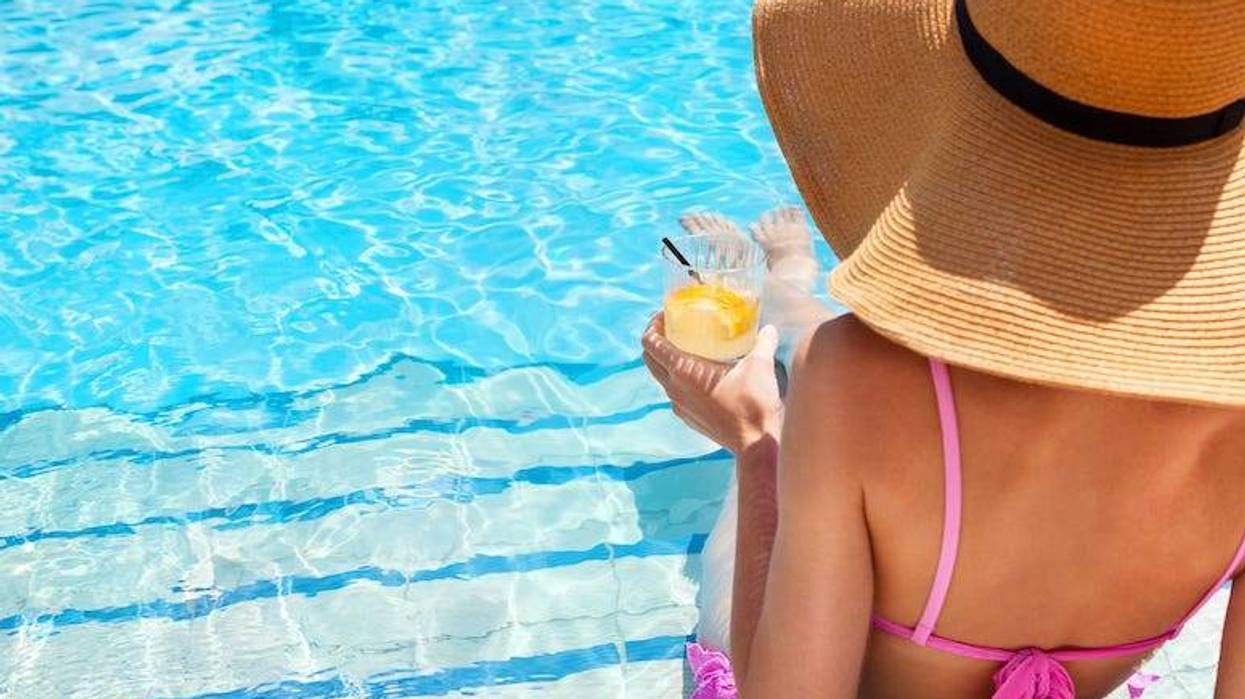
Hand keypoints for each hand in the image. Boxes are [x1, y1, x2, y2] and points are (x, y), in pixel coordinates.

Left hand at [641, 313, 782, 455]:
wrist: (755, 443)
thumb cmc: (754, 404)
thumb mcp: (760, 365)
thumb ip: (764, 341)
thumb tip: (769, 329)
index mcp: (683, 370)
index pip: (651, 342)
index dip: (653, 324)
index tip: (665, 314)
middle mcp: (674, 388)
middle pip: (649, 357)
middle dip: (656, 339)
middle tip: (674, 326)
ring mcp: (678, 405)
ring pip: (660, 376)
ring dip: (666, 359)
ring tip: (687, 347)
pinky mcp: (687, 417)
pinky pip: (673, 392)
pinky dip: (677, 378)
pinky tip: (699, 373)